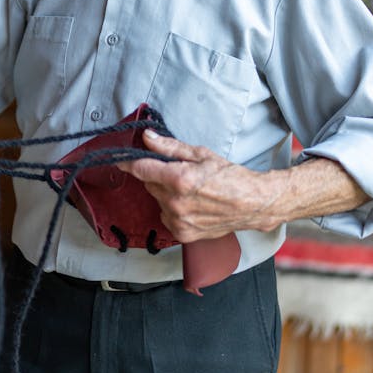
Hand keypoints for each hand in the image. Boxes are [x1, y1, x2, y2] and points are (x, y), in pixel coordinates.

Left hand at [117, 129, 280, 239]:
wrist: (252, 204)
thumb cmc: (230, 177)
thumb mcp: (200, 154)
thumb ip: (169, 147)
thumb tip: (147, 138)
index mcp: (179, 179)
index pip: (141, 169)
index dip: (128, 162)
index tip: (120, 159)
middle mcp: (176, 203)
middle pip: (150, 184)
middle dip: (158, 176)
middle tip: (178, 173)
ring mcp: (179, 221)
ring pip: (158, 200)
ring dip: (166, 194)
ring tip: (190, 190)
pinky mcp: (183, 234)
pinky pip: (166, 216)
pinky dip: (173, 209)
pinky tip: (191, 204)